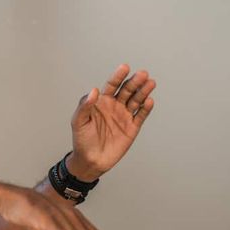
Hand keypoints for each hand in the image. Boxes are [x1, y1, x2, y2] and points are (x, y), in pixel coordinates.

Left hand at [69, 64, 156, 179]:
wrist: (90, 161)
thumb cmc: (82, 140)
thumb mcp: (78, 122)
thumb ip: (84, 106)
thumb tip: (93, 91)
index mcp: (102, 102)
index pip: (112, 85)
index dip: (118, 76)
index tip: (124, 68)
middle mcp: (115, 106)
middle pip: (127, 90)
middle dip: (135, 82)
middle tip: (142, 74)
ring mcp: (124, 116)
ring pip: (136, 100)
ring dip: (143, 91)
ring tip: (150, 83)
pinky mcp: (132, 127)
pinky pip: (141, 115)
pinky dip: (146, 108)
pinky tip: (149, 101)